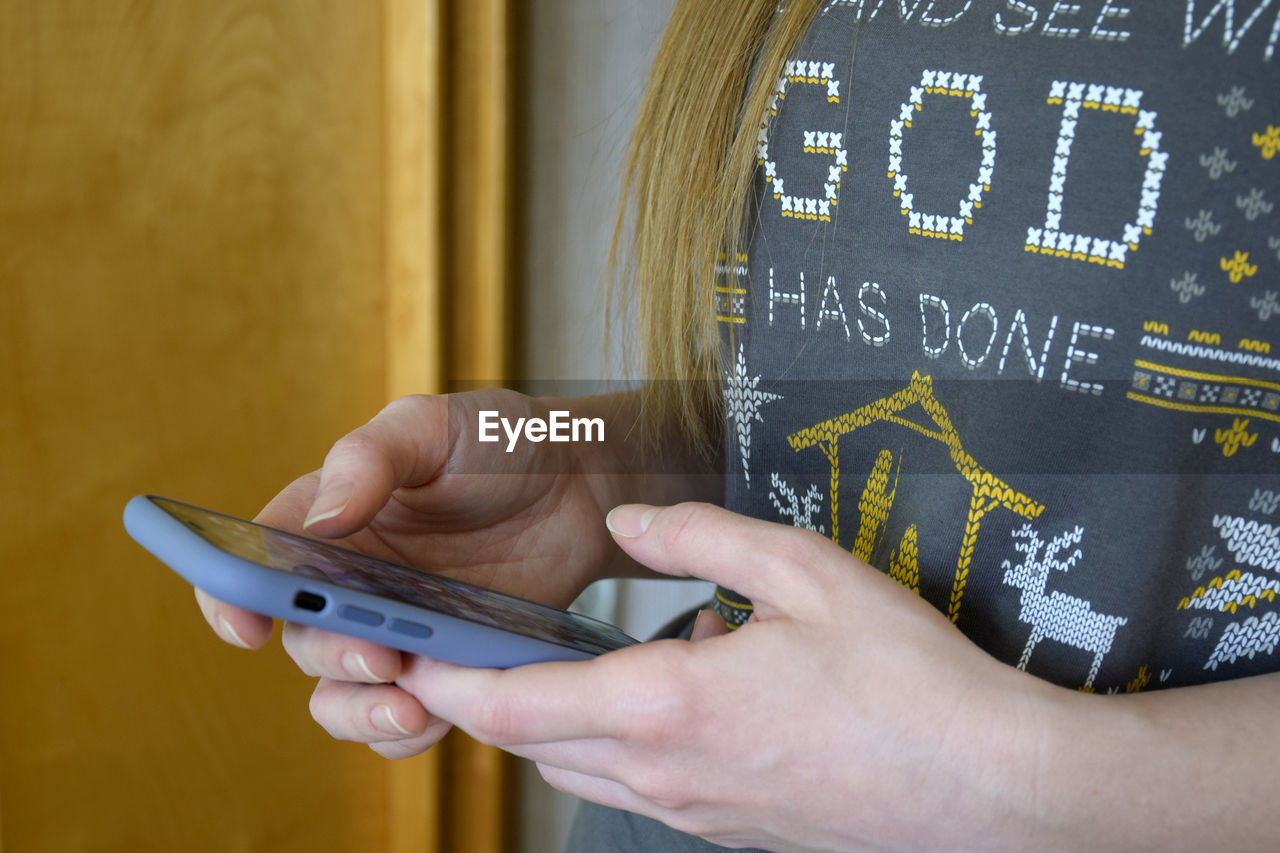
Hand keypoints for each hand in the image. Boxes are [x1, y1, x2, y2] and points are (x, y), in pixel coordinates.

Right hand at [195, 390, 628, 756]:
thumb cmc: (498, 443)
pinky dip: (408, 732)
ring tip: (410, 710)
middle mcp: (348, 580)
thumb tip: (318, 523)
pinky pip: (402, 718)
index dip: (230, 597)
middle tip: (381, 655)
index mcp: (327, 518)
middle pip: (303, 639)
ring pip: (342, 694)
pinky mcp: (441, 665)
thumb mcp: (433, 426)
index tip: (246, 626)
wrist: (581, 488)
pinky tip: (439, 719)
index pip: (252, 559)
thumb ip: (370, 459)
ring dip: (361, 711)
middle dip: (333, 656)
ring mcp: (394, 629)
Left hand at [393, 503, 1052, 850]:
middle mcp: (661, 774)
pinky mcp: (725, 830)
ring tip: (552, 662)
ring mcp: (692, 814)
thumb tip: (624, 525)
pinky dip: (610, 742)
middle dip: (480, 699)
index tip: (402, 653)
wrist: (988, 791)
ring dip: (544, 721)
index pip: (509, 705)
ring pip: (575, 771)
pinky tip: (664, 690)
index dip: (444, 679)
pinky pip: (634, 787)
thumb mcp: (806, 573)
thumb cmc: (907, 682)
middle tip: (459, 646)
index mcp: (664, 707)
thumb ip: (699, 537)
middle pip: (527, 744)